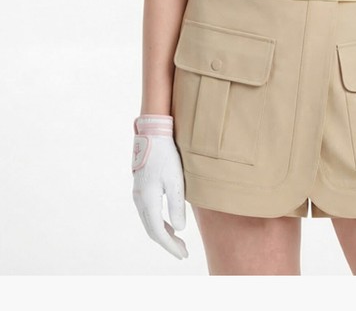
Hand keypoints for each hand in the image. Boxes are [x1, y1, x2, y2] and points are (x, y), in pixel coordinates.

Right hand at [132, 114, 188, 259]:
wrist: (152, 134)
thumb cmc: (166, 155)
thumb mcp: (175, 181)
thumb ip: (176, 206)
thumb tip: (179, 230)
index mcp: (147, 200)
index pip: (158, 232)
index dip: (170, 246)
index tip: (183, 254)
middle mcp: (139, 200)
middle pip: (152, 230)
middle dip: (168, 243)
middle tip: (183, 252)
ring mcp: (138, 194)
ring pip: (149, 222)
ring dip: (164, 234)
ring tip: (178, 241)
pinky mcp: (141, 188)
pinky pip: (149, 213)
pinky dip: (159, 223)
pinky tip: (170, 224)